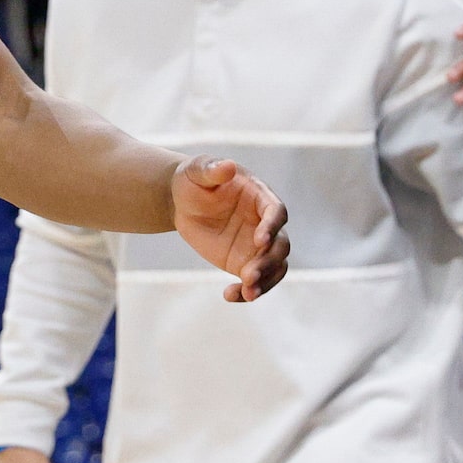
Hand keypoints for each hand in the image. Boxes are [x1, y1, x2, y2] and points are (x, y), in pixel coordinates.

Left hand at [171, 155, 288, 300]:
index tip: (259, 240)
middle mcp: (264, 222)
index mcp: (259, 195)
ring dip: (265, 282)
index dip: (272, 226)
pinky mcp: (245, 262)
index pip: (276, 211)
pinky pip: (255, 281)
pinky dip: (246, 292)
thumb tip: (227, 166)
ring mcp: (257, 245)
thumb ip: (211, 169)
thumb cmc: (193, 180)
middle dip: (268, 262)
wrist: (182, 202)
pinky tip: (229, 295)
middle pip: (280, 245)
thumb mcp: (196, 171)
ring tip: (247, 293)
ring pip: (274, 267)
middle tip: (249, 276)